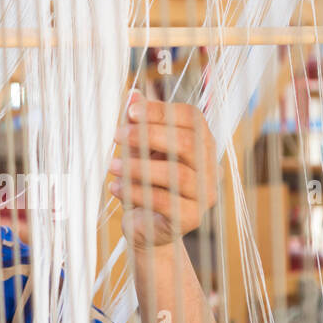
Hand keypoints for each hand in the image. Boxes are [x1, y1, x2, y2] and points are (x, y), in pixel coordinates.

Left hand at [108, 90, 217, 249]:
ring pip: (177, 173)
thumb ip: (139, 125)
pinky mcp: (192, 218)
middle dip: (149, 135)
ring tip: (113, 166)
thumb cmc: (145, 184)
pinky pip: (166, 202)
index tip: (130, 112)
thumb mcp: (140, 151)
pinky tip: (116, 187)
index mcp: (202, 143)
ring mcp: (205, 194)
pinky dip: (136, 192)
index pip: (192, 117)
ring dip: (139, 167)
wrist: (147, 228)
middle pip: (188, 142)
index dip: (161, 111)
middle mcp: (209, 167)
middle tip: (117, 136)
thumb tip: (133, 94)